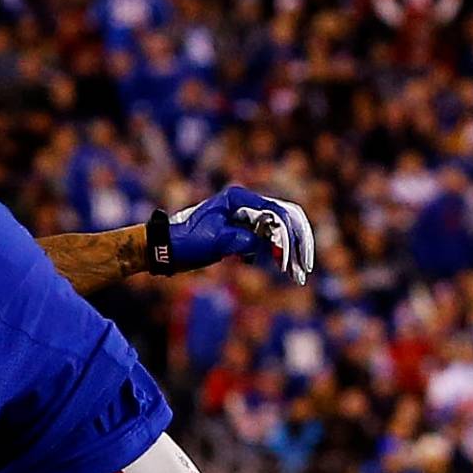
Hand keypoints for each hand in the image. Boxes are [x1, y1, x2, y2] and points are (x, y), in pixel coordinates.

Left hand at [151, 186, 317, 284]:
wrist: (168, 248)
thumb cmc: (187, 241)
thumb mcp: (215, 241)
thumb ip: (242, 239)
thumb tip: (266, 244)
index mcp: (239, 198)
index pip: (276, 212)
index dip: (288, 236)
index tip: (289, 259)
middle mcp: (247, 203)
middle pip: (287, 217)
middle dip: (299, 242)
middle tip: (304, 267)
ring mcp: (249, 216)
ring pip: (283, 229)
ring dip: (293, 250)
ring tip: (298, 274)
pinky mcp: (247, 230)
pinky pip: (272, 239)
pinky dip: (281, 253)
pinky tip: (285, 270)